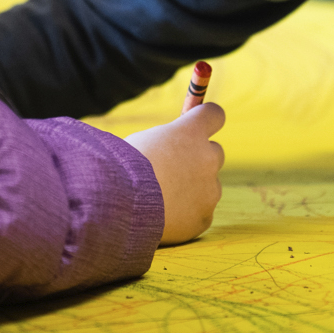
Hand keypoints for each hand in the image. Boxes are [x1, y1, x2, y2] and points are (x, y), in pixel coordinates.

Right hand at [126, 101, 224, 244]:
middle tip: (174, 168)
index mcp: (191, 132)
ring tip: (162, 197)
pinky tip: (164, 217)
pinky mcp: (204, 217)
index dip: (206, 120)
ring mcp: (209, 190)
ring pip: (208, 185)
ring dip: (192, 188)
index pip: (215, 115)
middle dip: (199, 158)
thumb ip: (167, 141)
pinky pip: (200, 212)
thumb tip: (174, 143)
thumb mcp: (143, 141)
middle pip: (215, 152)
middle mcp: (207, 158)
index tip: (197, 126)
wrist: (118, 204)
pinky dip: (186, 214)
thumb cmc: (122, 168)